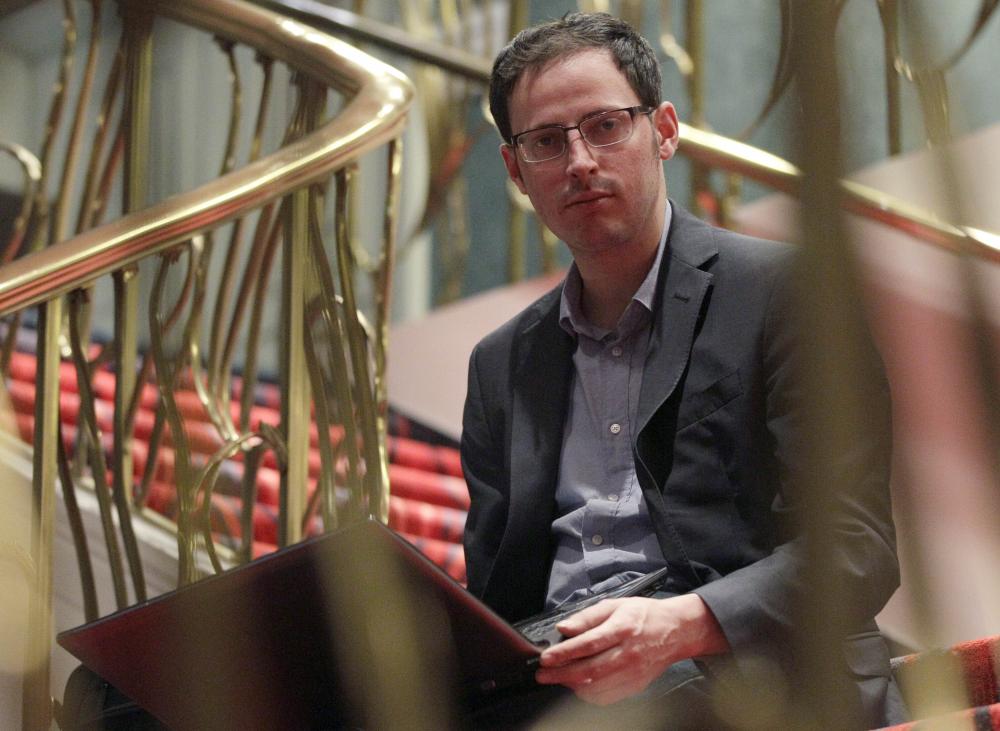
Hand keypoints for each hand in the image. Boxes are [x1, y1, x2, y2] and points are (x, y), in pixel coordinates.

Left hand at [534, 593, 728, 705]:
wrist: (675, 631)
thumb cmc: (644, 615)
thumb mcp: (615, 605)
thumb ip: (587, 617)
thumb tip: (564, 628)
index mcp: (623, 628)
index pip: (588, 643)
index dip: (564, 653)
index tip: (546, 658)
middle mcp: (628, 653)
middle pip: (590, 669)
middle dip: (561, 674)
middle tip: (542, 674)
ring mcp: (633, 673)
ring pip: (597, 687)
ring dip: (572, 685)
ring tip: (558, 678)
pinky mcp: (635, 686)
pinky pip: (607, 697)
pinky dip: (588, 695)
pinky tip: (578, 686)